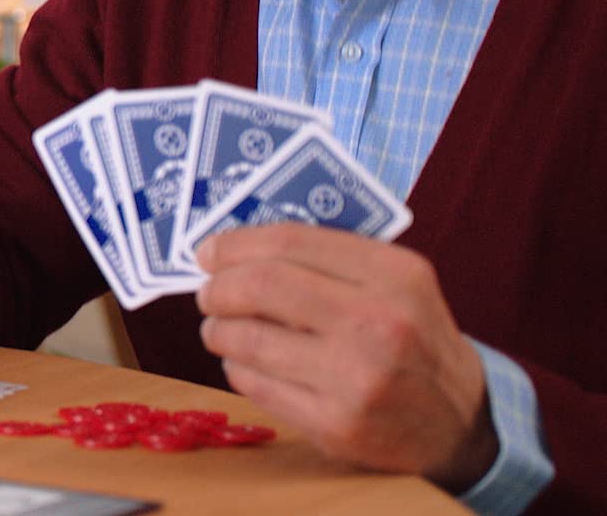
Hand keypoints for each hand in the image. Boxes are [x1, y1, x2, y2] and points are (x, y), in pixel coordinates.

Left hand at [196, 225, 495, 488]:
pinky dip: (238, 368)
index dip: (234, 244)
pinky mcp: (336, 424)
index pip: (290, 242)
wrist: (460, 423)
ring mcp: (358, 378)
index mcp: (395, 275)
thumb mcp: (397, 284)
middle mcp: (380, 323)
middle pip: (260, 286)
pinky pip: (254, 384)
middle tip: (208, 293)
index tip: (207, 252)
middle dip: (218, 288)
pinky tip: (249, 363)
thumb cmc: (413, 339)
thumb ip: (327, 261)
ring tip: (221, 330)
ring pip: (246, 339)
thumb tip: (234, 250)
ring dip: (218, 330)